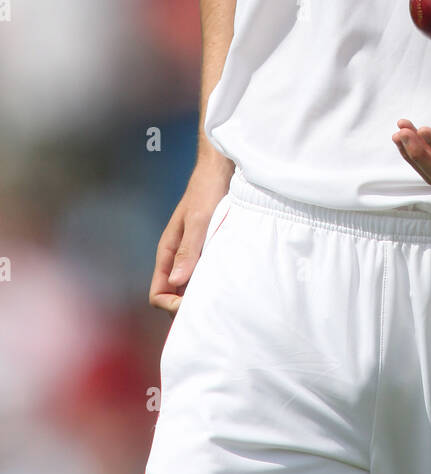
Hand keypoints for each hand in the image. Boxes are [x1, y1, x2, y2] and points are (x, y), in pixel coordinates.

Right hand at [149, 157, 231, 314]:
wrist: (222, 167)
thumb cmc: (207, 189)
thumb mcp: (198, 219)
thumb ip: (188, 249)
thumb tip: (176, 282)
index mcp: (168, 251)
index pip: (158, 293)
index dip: (172, 305)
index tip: (194, 304)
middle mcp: (178, 256)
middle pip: (174, 295)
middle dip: (187, 305)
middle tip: (212, 306)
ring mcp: (193, 253)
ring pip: (190, 285)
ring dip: (202, 294)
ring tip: (222, 296)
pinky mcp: (208, 248)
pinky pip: (205, 272)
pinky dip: (213, 280)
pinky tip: (229, 280)